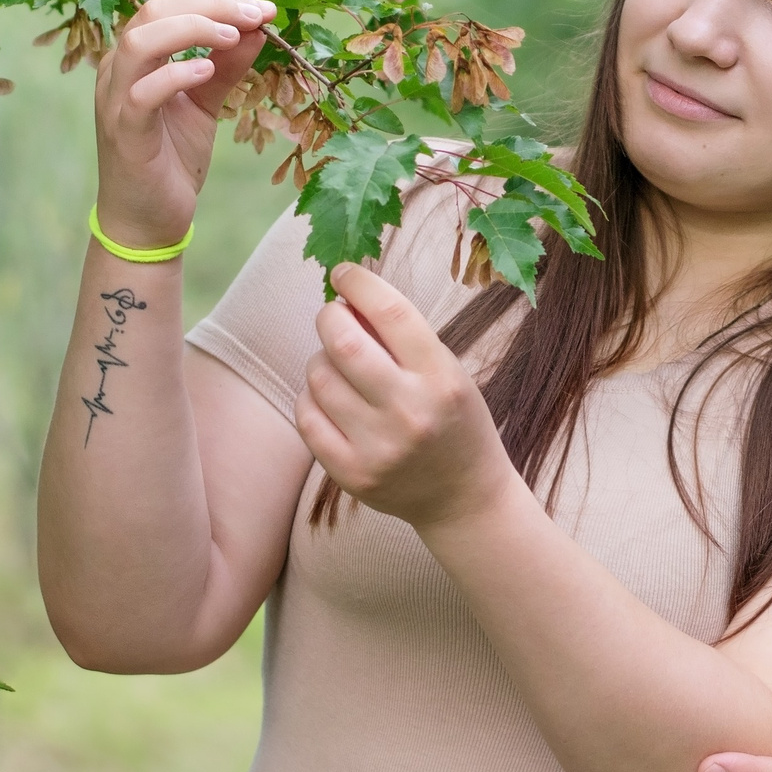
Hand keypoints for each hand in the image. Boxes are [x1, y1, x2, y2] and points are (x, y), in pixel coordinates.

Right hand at [91, 0, 276, 250]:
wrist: (147, 221)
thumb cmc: (171, 159)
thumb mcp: (204, 104)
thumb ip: (226, 67)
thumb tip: (258, 29)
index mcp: (134, 60)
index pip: (167, 8)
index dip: (215, 1)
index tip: (261, 8)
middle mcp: (117, 72)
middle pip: (152, 13)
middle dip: (208, 6)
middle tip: (254, 14)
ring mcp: (115, 102)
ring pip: (140, 44)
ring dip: (191, 30)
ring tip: (233, 37)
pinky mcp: (124, 134)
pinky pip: (142, 95)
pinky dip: (176, 76)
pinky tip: (208, 71)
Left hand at [296, 263, 521, 531]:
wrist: (465, 498)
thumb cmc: (454, 420)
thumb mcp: (447, 372)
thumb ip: (402, 337)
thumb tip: (347, 295)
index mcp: (441, 377)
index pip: (391, 312)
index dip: (359, 283)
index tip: (344, 273)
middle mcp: (410, 412)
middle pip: (343, 344)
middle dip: (329, 317)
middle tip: (333, 316)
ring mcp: (377, 448)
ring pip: (318, 378)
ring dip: (320, 360)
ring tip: (338, 366)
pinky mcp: (351, 474)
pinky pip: (307, 417)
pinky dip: (310, 397)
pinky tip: (329, 398)